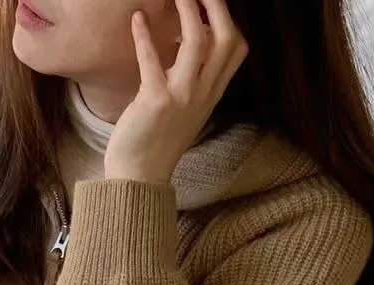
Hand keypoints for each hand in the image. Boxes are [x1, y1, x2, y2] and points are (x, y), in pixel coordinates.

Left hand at [104, 0, 248, 184]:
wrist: (140, 177)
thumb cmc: (157, 141)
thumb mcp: (186, 109)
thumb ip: (194, 79)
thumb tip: (192, 40)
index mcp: (212, 94)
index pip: (236, 49)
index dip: (227, 19)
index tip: (210, 3)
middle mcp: (203, 94)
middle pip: (225, 38)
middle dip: (215, 5)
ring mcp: (182, 98)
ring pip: (196, 43)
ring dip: (187, 11)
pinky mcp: (156, 101)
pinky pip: (152, 60)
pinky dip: (144, 36)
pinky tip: (137, 20)